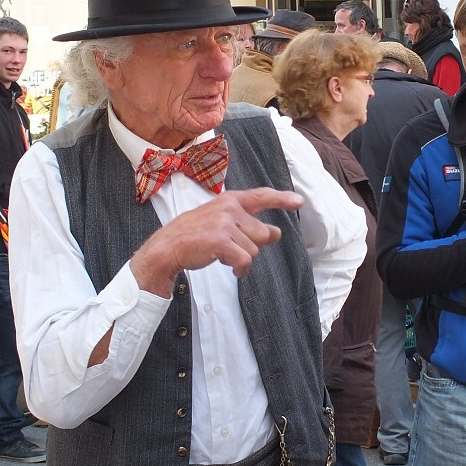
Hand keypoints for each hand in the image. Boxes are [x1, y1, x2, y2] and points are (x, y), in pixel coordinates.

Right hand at [130, 188, 303, 295]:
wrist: (166, 249)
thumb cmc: (193, 237)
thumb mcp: (221, 223)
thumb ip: (248, 225)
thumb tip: (276, 233)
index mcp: (229, 200)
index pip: (261, 196)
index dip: (282, 199)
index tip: (299, 201)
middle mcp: (229, 207)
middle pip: (262, 234)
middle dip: (251, 246)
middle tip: (230, 248)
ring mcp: (224, 223)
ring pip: (254, 250)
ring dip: (241, 259)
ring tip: (222, 255)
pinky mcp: (221, 240)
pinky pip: (245, 260)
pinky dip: (240, 269)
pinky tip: (230, 268)